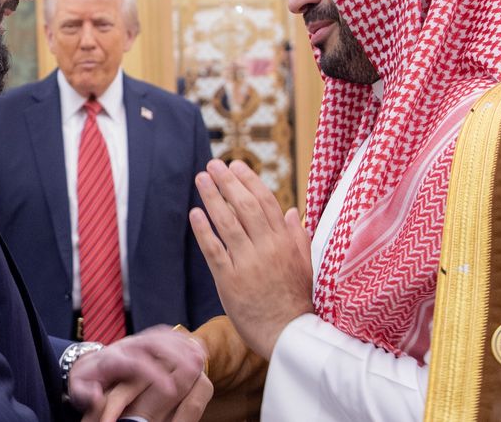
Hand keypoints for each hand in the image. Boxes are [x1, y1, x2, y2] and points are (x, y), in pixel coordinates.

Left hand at [69, 326, 208, 421]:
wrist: (86, 362)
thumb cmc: (86, 380)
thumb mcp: (78, 390)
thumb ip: (85, 394)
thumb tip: (96, 396)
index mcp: (111, 359)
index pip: (134, 363)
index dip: (153, 373)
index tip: (170, 388)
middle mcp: (125, 345)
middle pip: (153, 343)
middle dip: (175, 353)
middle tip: (196, 367)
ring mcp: (136, 340)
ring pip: (161, 336)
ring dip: (182, 344)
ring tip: (201, 357)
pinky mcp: (144, 338)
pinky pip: (164, 333)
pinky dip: (181, 339)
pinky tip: (196, 347)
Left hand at [189, 159, 313, 357]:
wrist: (288, 335)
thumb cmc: (297, 301)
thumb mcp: (306, 266)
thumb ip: (298, 237)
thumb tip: (291, 212)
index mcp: (285, 242)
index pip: (266, 202)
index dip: (249, 180)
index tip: (236, 165)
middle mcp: (266, 248)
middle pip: (245, 206)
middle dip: (228, 182)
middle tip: (213, 165)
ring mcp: (247, 264)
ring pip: (228, 223)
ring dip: (213, 198)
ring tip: (200, 179)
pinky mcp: (230, 281)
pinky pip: (214, 250)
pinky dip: (204, 230)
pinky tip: (195, 214)